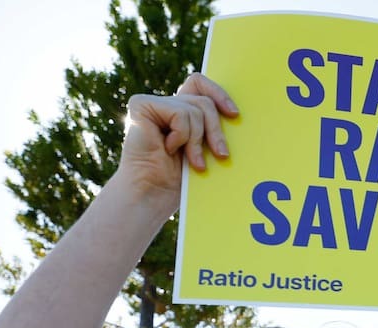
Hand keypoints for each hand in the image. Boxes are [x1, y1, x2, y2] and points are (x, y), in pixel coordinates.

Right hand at [118, 73, 238, 213]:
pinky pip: (180, 113)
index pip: (200, 83)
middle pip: (204, 100)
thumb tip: (236, 112)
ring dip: (198, 141)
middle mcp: (165, 104)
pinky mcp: (141, 105)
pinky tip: (168, 149)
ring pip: (195, 109)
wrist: (153, 194)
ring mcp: (152, 104)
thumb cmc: (180, 179)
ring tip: (193, 162)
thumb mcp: (204, 148)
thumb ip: (210, 126)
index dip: (219, 93)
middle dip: (216, 130)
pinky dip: (182, 136)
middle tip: (221, 155)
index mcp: (179, 111)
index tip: (234, 115)